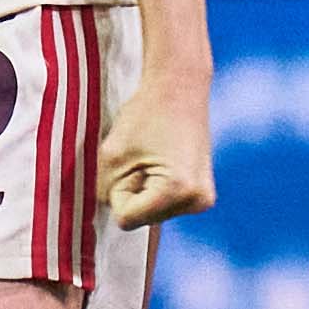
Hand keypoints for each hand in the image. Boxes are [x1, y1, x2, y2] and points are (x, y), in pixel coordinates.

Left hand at [97, 66, 215, 228]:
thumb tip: (110, 215)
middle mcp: (197, 202)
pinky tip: (162, 162)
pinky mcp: (203, 196)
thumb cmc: (144, 116)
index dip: (118, 190)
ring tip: (153, 157)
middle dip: (132, 191)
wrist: (180, 89)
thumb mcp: (111, 155)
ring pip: (151, 213)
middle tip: (144, 156)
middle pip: (141, 218)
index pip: (126, 218)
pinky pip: (163, 205)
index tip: (131, 161)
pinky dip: (154, 188)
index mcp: (177, 190)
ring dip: (143, 190)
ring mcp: (203, 201)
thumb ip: (104, 191)